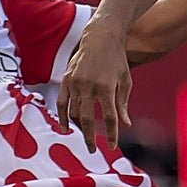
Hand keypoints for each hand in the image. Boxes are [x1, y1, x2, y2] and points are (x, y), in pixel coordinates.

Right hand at [57, 27, 131, 152]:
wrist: (101, 37)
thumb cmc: (117, 59)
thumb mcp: (126, 80)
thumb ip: (123, 103)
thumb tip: (125, 124)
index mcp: (107, 87)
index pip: (109, 118)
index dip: (111, 134)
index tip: (112, 146)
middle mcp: (89, 86)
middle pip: (88, 119)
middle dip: (90, 137)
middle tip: (92, 150)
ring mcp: (76, 83)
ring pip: (74, 112)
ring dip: (78, 127)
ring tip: (84, 136)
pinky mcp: (66, 79)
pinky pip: (61, 102)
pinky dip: (62, 116)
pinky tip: (66, 127)